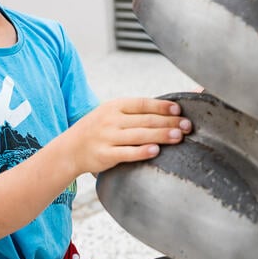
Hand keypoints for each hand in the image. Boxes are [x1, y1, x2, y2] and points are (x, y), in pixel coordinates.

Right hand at [59, 97, 191, 175]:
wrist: (70, 149)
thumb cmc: (99, 130)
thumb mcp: (112, 114)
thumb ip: (135, 112)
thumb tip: (169, 110)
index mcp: (115, 106)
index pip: (142, 103)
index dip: (162, 106)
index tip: (179, 110)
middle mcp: (111, 120)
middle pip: (145, 120)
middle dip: (168, 123)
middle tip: (187, 126)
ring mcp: (107, 137)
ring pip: (139, 135)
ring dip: (161, 135)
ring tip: (178, 137)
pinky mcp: (105, 154)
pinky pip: (126, 153)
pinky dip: (142, 151)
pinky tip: (155, 151)